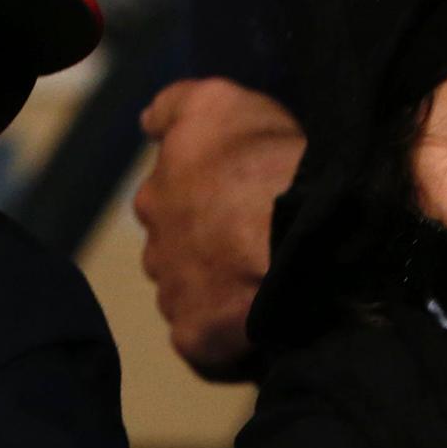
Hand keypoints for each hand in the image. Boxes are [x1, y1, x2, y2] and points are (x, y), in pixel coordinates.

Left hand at [134, 79, 305, 379]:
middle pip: (177, 249)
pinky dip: (227, 337)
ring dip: (215, 292)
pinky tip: (259, 325)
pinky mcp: (195, 338)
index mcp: (157, 193)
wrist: (300, 237)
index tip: (233, 198)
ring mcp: (174, 295)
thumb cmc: (264, 164)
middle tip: (253, 243)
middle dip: (205, 247)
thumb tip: (146, 123)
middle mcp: (155, 244)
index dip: (200, 196)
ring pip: (190, 295)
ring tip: (264, 284)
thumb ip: (175, 107)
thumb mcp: (219, 104)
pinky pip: (207, 342)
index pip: (166, 196)